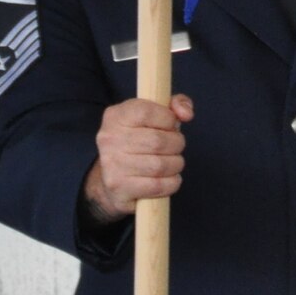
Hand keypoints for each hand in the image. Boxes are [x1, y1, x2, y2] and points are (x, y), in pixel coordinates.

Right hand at [82, 94, 194, 222]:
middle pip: (157, 141)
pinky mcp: (120, 189)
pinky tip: (168, 178)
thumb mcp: (153, 116)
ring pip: (160, 165)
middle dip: (176, 144)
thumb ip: (174, 105)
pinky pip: (158, 186)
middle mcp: (109, 140)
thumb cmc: (139, 143)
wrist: (113, 181)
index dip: (168, 118)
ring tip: (172, 162)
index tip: (170, 125)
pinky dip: (171, 182)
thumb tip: (186, 113)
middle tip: (175, 147)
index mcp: (115, 116)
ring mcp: (112, 166)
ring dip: (175, 164)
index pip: (146, 111)